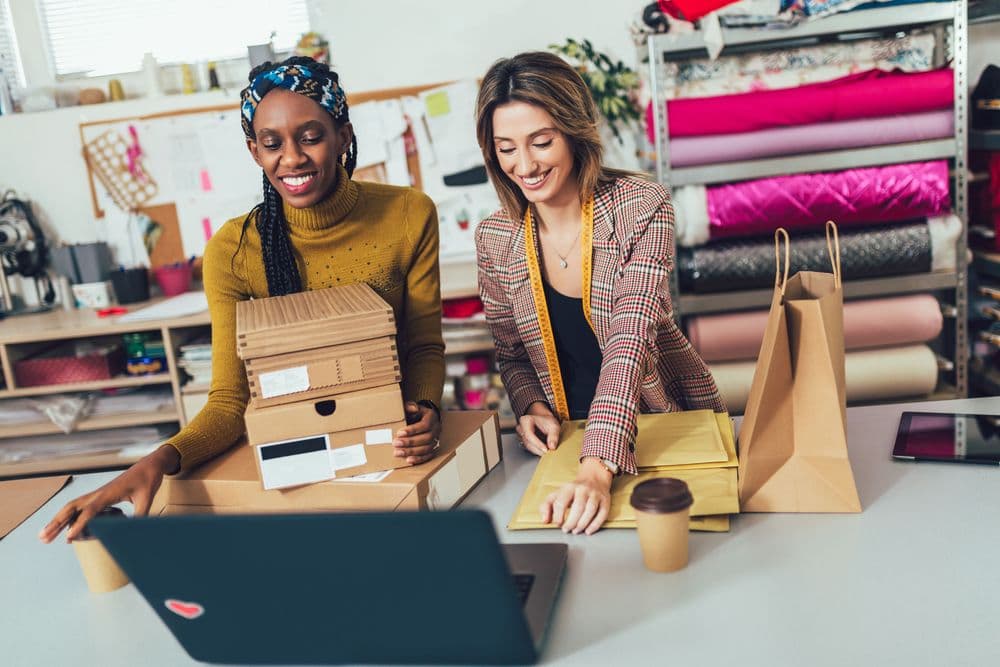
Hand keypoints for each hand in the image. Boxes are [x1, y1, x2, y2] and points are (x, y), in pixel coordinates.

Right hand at [39, 444, 179, 543]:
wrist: (149, 465)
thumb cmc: (148, 480)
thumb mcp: (147, 498)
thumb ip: (140, 515)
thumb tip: (134, 531)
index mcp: (109, 493)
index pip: (90, 511)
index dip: (79, 524)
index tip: (68, 538)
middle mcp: (99, 493)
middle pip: (72, 508)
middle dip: (56, 523)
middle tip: (43, 538)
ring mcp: (97, 494)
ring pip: (71, 507)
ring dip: (57, 521)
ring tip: (44, 536)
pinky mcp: (99, 496)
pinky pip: (79, 507)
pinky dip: (68, 518)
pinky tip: (64, 530)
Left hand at [393, 401, 441, 464]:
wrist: (423, 418)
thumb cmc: (416, 412)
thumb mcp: (413, 406)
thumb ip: (410, 406)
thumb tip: (413, 408)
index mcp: (432, 417)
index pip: (425, 425)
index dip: (413, 430)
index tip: (400, 433)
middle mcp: (436, 429)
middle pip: (426, 438)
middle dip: (410, 442)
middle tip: (395, 443)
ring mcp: (435, 439)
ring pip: (427, 448)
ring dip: (412, 452)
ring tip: (398, 452)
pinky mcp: (433, 448)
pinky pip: (428, 456)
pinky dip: (419, 459)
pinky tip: (409, 460)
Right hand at [516, 402, 560, 455]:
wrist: (545, 420)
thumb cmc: (548, 422)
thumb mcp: (554, 426)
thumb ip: (553, 436)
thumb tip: (552, 447)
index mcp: (525, 420)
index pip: (529, 435)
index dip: (537, 444)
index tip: (545, 449)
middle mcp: (520, 428)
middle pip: (528, 442)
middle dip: (538, 449)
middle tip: (548, 452)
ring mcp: (521, 434)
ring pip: (528, 446)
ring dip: (538, 451)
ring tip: (548, 451)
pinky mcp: (523, 440)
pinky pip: (529, 448)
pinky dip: (537, 450)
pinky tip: (544, 450)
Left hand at [540, 457, 612, 534]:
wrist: (594, 478)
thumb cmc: (573, 490)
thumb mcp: (558, 494)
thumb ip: (547, 506)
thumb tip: (544, 520)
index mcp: (569, 487)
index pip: (562, 502)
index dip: (558, 515)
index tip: (558, 523)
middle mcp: (583, 489)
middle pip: (578, 507)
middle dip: (571, 522)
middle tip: (567, 530)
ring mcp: (595, 494)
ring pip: (590, 510)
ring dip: (582, 524)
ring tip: (576, 531)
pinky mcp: (605, 500)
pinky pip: (602, 514)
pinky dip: (595, 525)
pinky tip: (588, 531)